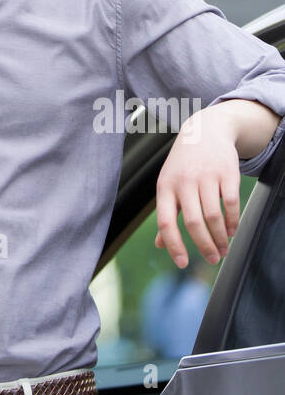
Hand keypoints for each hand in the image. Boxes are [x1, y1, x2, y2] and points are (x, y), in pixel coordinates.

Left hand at [154, 107, 241, 267]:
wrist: (204, 130)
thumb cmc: (183, 164)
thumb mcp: (168, 184)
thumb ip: (166, 214)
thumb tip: (160, 245)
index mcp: (165, 187)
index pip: (166, 222)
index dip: (173, 245)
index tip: (182, 263)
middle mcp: (184, 182)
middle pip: (194, 223)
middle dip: (204, 246)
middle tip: (213, 259)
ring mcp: (205, 176)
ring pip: (214, 216)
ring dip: (220, 238)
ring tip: (223, 248)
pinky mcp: (226, 173)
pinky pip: (230, 204)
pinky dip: (232, 222)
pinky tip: (232, 231)